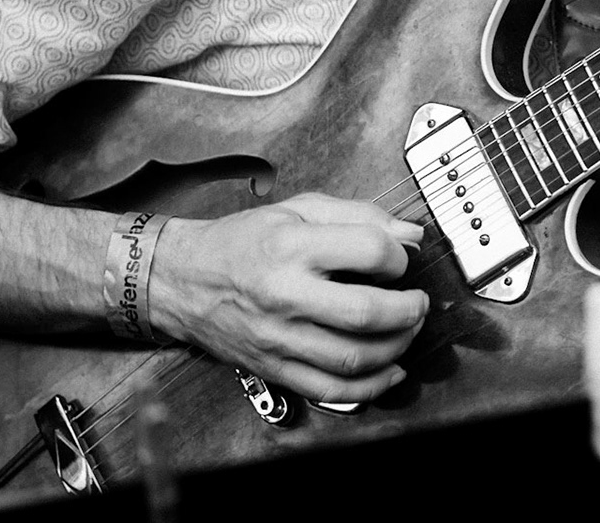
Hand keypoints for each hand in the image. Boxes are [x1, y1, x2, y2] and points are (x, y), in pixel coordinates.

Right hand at [148, 193, 428, 402]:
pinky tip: (391, 370)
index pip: (368, 251)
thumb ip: (358, 215)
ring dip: (397, 347)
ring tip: (408, 330)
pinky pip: (331, 390)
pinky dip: (371, 387)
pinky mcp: (274, 368)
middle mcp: (285, 295)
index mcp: (291, 247)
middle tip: (418, 302)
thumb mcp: (297, 208)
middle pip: (365, 312)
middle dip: (408, 310)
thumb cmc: (241, 242)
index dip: (399, 255)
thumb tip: (410, 232)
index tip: (401, 259)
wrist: (182, 280)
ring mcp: (279, 338)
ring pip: (353, 357)